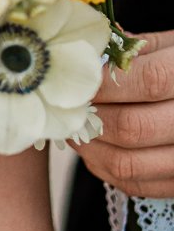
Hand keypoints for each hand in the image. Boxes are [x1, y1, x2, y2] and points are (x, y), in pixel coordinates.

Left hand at [73, 28, 173, 196]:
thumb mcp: (171, 45)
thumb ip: (131, 49)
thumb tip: (85, 50)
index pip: (147, 81)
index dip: (105, 81)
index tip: (76, 76)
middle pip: (132, 127)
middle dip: (90, 115)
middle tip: (66, 104)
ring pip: (128, 163)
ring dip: (89, 146)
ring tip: (73, 126)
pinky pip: (135, 185)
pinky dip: (104, 169)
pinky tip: (93, 148)